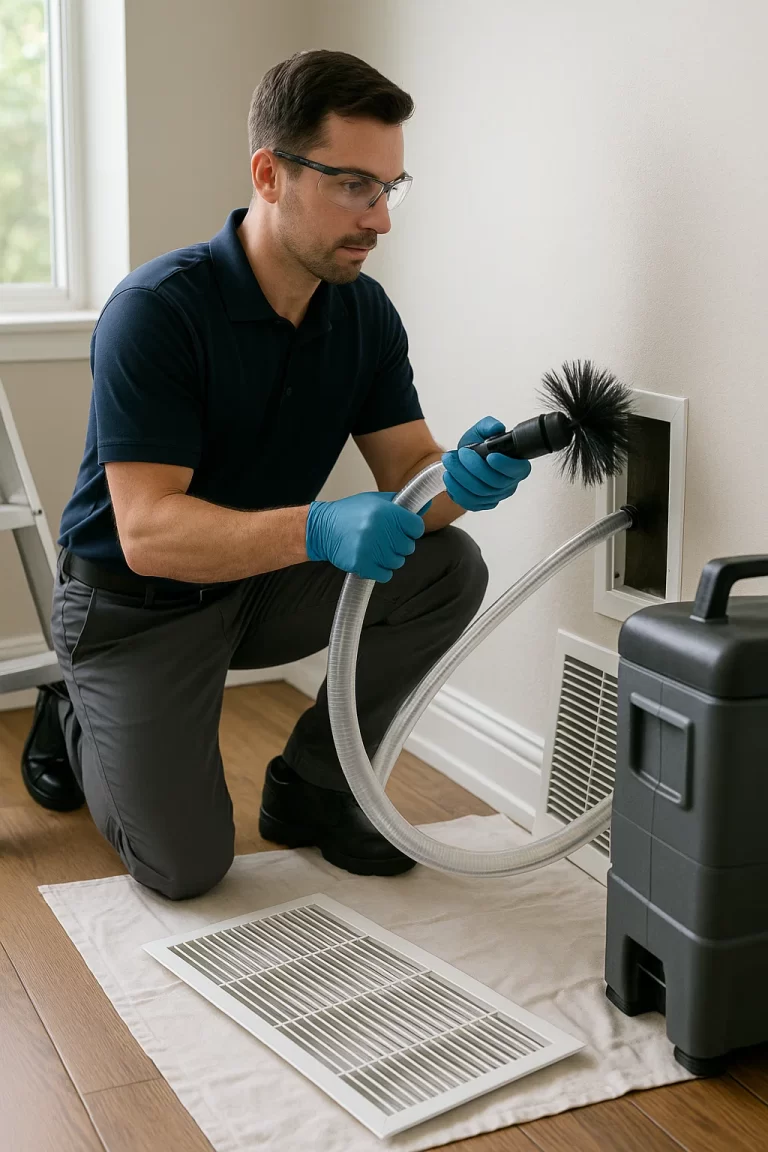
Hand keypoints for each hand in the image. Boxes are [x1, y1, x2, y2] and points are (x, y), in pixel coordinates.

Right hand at [306, 491, 425, 581]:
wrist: (322, 528)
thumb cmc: (349, 514)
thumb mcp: (376, 501)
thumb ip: (401, 504)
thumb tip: (426, 505)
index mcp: (386, 511)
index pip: (417, 527)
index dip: (411, 529)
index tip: (402, 529)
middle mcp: (380, 528)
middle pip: (409, 547)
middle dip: (399, 545)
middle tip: (384, 539)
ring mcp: (371, 548)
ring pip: (398, 562)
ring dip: (389, 558)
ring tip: (375, 548)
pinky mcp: (362, 564)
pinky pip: (385, 575)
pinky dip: (380, 570)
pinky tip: (371, 560)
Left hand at [441, 416, 530, 511]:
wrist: (462, 459)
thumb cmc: (476, 447)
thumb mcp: (482, 431)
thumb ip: (489, 426)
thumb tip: (497, 428)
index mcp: (516, 466)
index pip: (517, 470)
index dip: (505, 465)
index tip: (490, 455)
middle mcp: (509, 484)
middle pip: (495, 482)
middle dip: (475, 466)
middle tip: (461, 453)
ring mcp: (495, 497)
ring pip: (480, 492)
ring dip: (461, 476)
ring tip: (449, 461)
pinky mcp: (480, 505)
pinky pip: (469, 502)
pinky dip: (456, 489)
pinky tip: (449, 476)